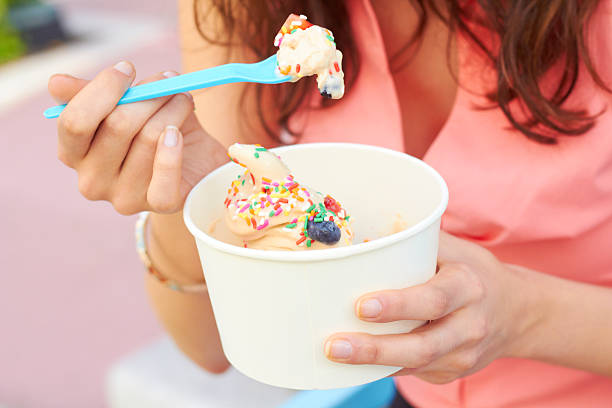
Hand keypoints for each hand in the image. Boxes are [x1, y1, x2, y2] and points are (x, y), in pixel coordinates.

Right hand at [49, 61, 227, 213]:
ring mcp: (124, 196)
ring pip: (148, 139)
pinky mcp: (158, 205)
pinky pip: (165, 174)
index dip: (103, 89)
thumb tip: (57, 83)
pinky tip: (178, 133)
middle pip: (117, 126)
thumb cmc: (153, 128)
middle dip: (148, 95)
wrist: (197, 162)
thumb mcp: (123, 105)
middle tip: (169, 79)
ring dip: (172, 110)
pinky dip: (173, 149)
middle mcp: (92, 180)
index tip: (128, 68)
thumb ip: (91, 93)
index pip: (75, 121)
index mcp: (74, 153)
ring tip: (183, 98)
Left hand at [324, 231, 537, 383]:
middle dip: (375, 349)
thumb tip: (364, 234)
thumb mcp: (453, 249)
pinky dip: (381, 368)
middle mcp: (469, 326)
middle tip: (334, 345)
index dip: (398, 305)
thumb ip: (415, 241)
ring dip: (371, 363)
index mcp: (468, 288)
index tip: (362, 306)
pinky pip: (412, 373)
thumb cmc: (472, 272)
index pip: (434, 299)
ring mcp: (462, 356)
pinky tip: (352, 363)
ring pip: (415, 365)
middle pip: (422, 346)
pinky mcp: (450, 373)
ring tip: (335, 354)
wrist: (516, 313)